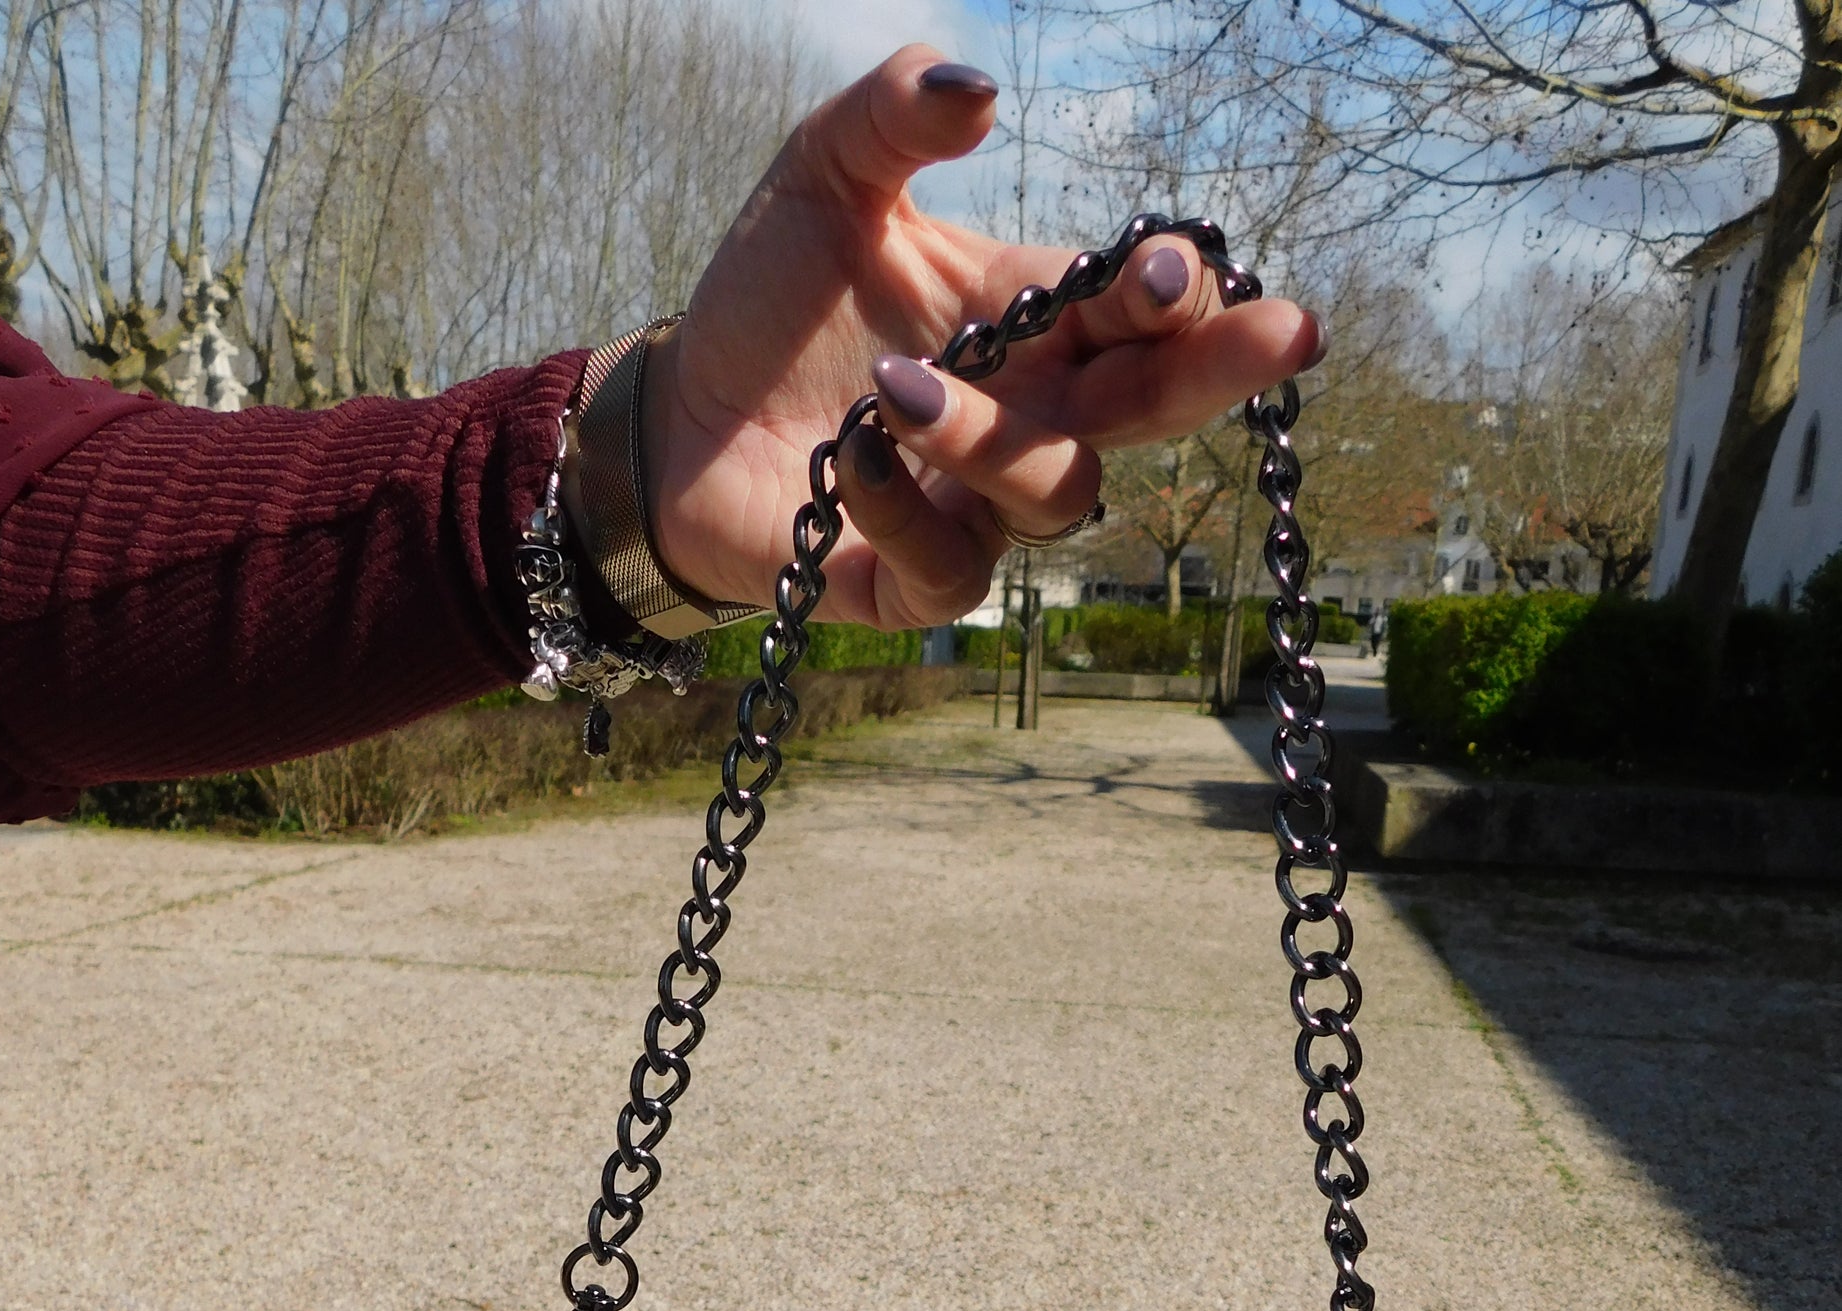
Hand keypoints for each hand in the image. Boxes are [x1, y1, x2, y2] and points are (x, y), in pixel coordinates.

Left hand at [639, 45, 1323, 628]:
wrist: (673, 413)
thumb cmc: (768, 301)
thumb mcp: (824, 174)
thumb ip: (895, 114)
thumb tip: (981, 87)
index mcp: (1029, 319)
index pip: (1137, 310)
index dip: (1175, 292)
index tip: (1175, 265)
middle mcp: (1028, 415)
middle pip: (1152, 409)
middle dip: (1214, 373)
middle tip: (1281, 335)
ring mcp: (980, 508)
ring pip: (1055, 493)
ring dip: (992, 438)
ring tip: (895, 385)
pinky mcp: (918, 581)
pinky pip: (957, 572)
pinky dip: (906, 514)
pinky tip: (847, 460)